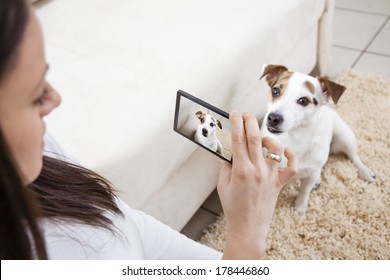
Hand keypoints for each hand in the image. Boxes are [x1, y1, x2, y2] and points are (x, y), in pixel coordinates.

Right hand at [217, 112, 296, 258]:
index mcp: (241, 171)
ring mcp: (271, 176)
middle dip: (249, 121)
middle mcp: (258, 171)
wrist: (248, 228)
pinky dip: (290, 157)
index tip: (234, 114)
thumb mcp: (222, 186)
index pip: (238, 140)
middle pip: (255, 138)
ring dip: (267, 138)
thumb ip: (225, 167)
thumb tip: (227, 153)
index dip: (236, 123)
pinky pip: (291, 167)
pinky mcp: (279, 183)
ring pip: (274, 148)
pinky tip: (284, 152)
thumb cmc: (233, 209)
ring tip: (259, 138)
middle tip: (245, 114)